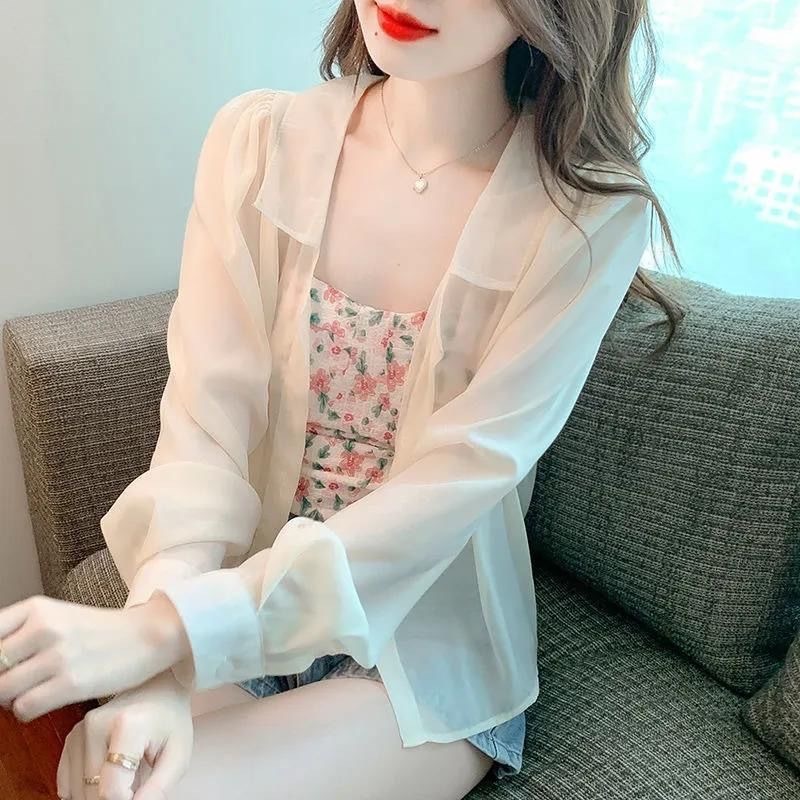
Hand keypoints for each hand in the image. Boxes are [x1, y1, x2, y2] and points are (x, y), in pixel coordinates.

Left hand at [0, 594, 189, 720]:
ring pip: (1, 691)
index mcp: (37, 608)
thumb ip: (21, 634)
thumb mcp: (58, 617)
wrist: (149, 635)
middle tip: (18, 680)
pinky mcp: (70, 683)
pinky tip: (46, 699)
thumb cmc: (101, 631)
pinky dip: (28, 710)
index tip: (3, 664)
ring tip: (32, 690)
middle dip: (0, 679)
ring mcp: (57, 656)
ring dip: (11, 698)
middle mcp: (44, 628)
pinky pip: (23, 708)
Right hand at [57, 669, 193, 799]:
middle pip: (91, 793)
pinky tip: (109, 773)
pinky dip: (87, 789)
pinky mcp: (71, 738)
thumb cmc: (171, 719)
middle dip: (115, 799)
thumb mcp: (178, 754)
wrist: (159, 686)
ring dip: (101, 794)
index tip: (141, 795)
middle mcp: (94, 726)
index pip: (111, 790)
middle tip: (138, 780)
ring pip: (77, 791)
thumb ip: (158, 788)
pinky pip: (68, 783)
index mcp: (126, 726)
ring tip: (128, 774)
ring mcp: (79, 731)